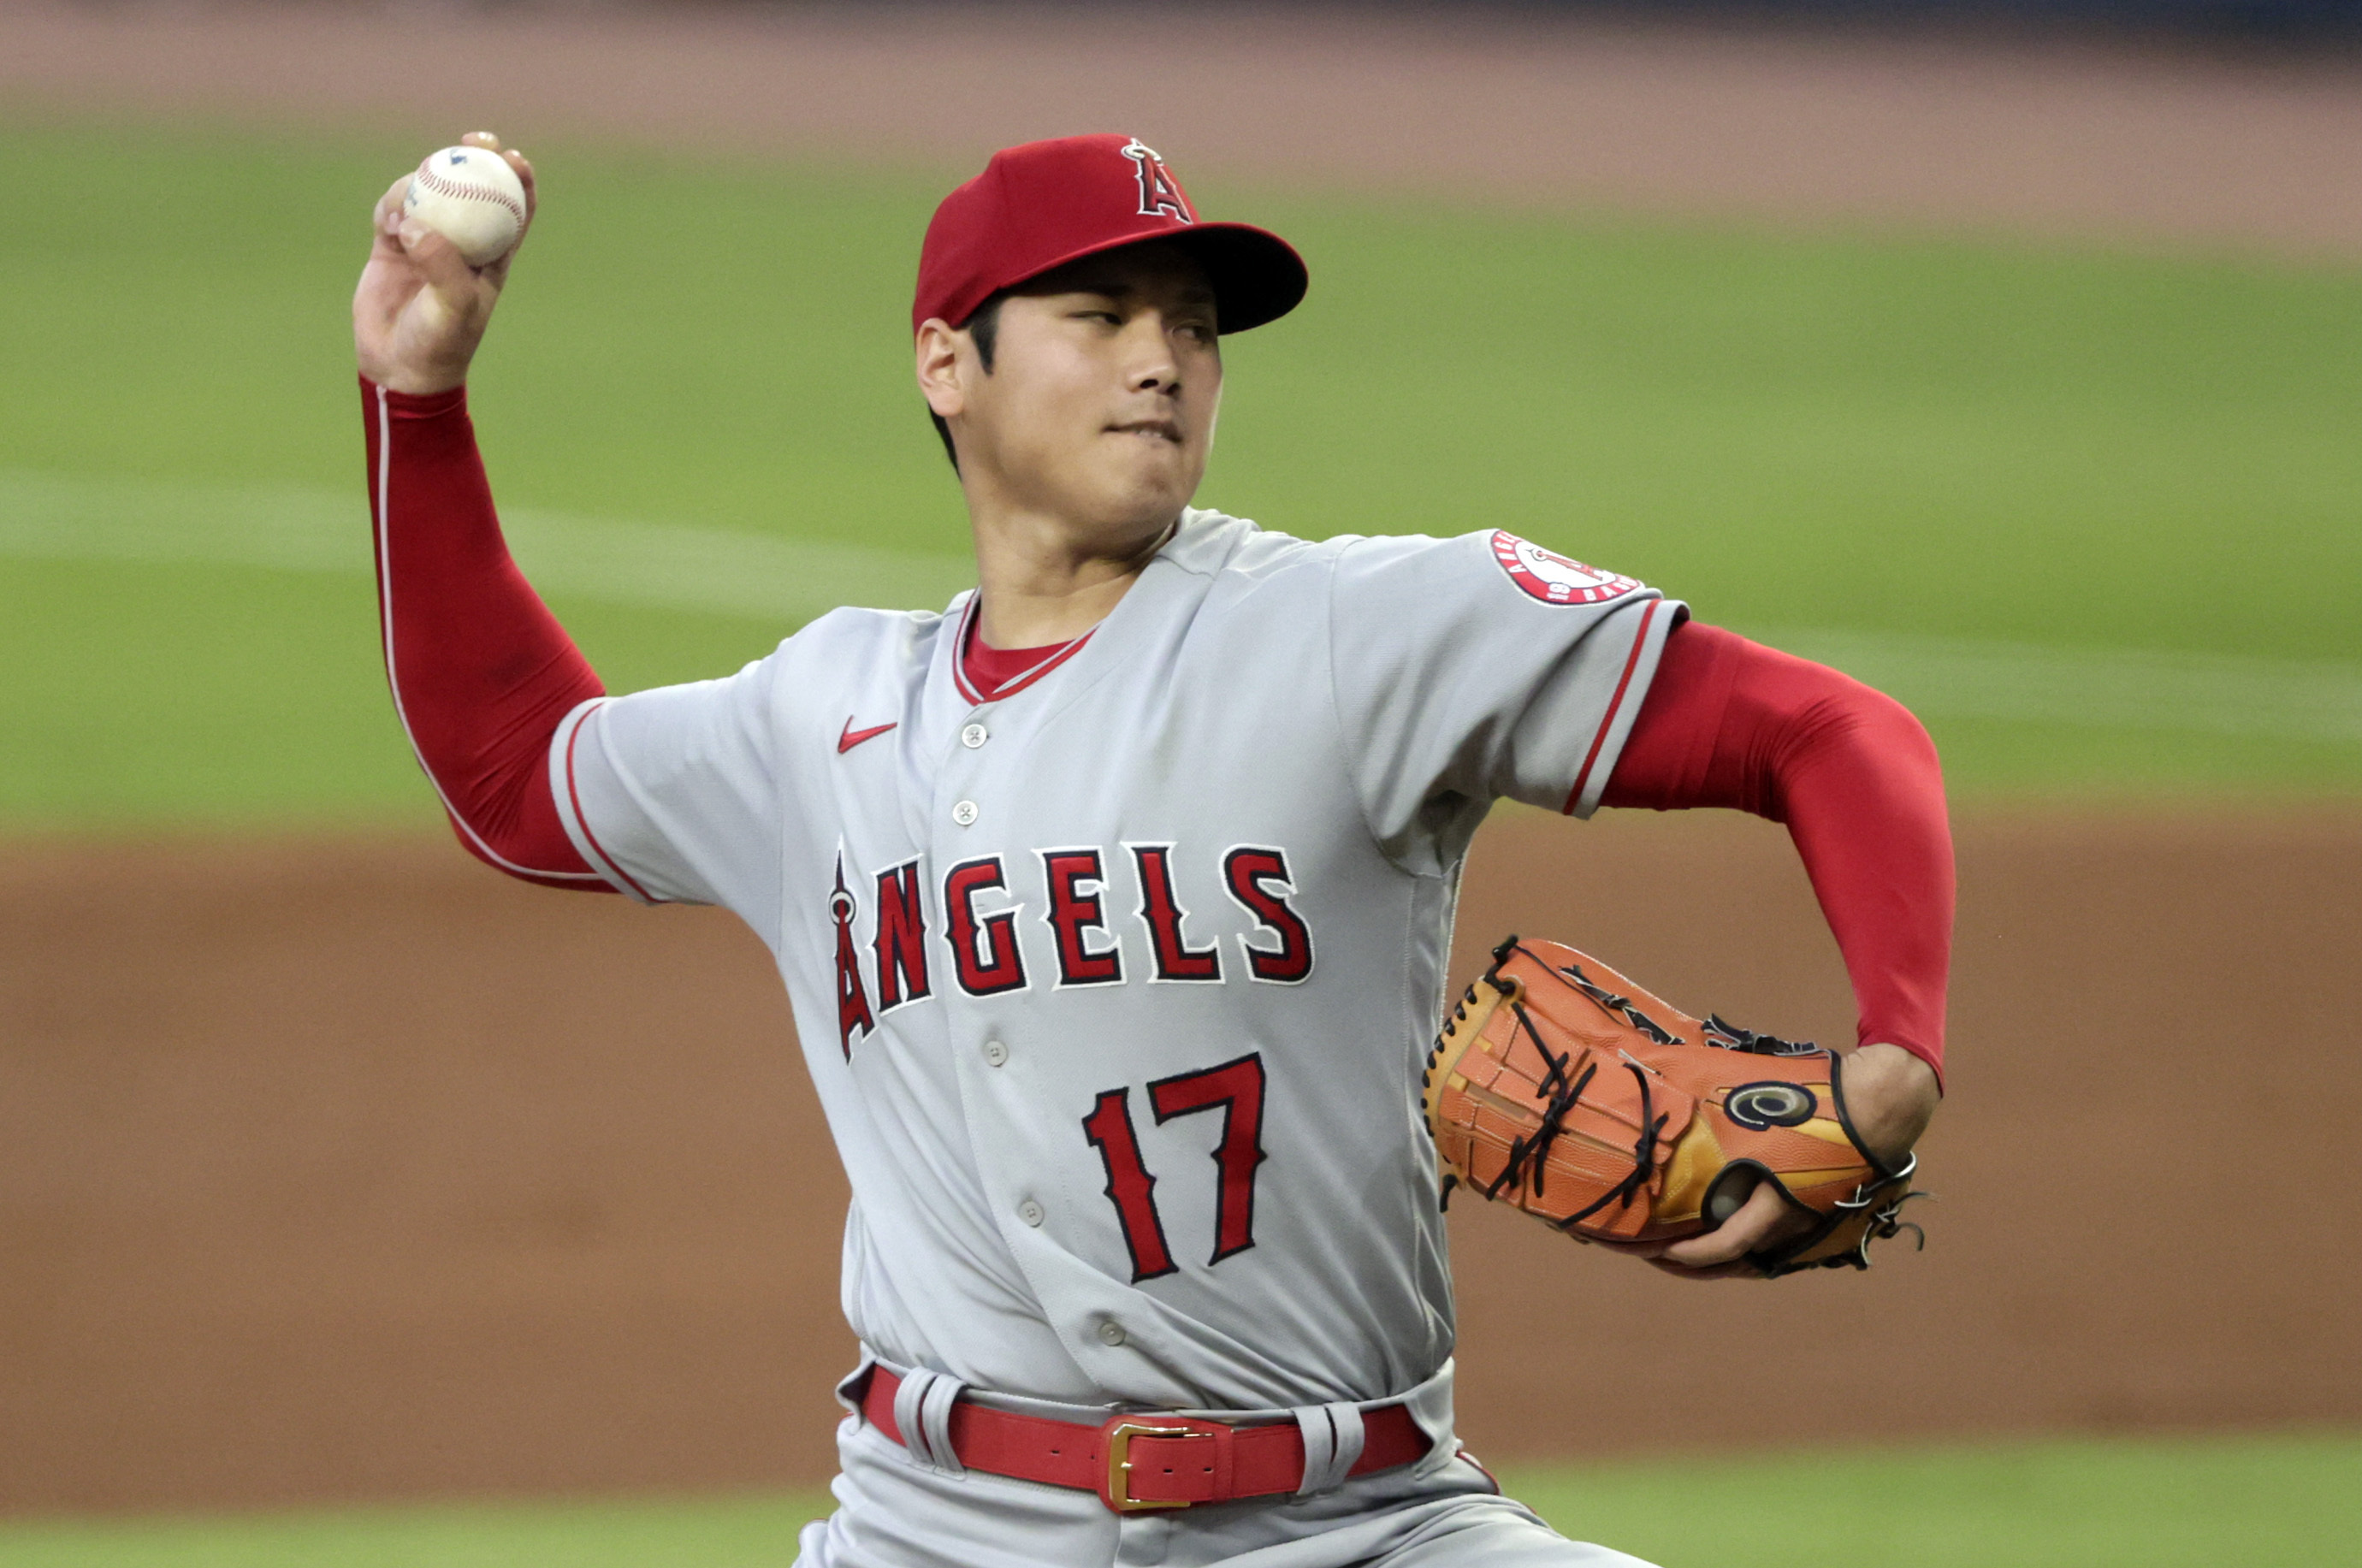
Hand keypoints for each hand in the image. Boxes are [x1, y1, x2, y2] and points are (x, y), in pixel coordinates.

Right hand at [353, 132, 536, 393]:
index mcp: (494, 257)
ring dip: (419, 186)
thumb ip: (443, 266)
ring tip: (405, 216)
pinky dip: (390, 206)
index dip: (519, 179)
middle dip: (474, 156)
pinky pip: (391, 209)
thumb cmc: (441, 343)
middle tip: (472, 139)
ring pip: (427, 192)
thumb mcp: (455, 307)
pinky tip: (388, 223)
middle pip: (472, 187)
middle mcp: (462, 243)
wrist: (398, 367)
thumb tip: (419, 225)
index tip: (513, 157)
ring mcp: (425, 240)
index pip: (516, 209)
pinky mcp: (391, 244)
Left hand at [1633, 1041, 1938, 1280]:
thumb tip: (1676, 1126)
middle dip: (1694, 1266)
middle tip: (1655, 1257)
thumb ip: (1721, 1133)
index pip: (1725, 1247)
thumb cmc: (1816, 1110)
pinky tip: (1724, 1233)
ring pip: (1758, 1259)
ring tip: (1681, 1253)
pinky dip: (1746, 1246)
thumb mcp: (1760, 1122)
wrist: (1879, 1109)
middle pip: (1739, 1265)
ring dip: (1719, 1260)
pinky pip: (1777, 1245)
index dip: (1687, 1254)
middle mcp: (1796, 1230)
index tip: (1656, 1249)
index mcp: (1779, 1210)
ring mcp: (1813, 1230)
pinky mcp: (1823, 1221)